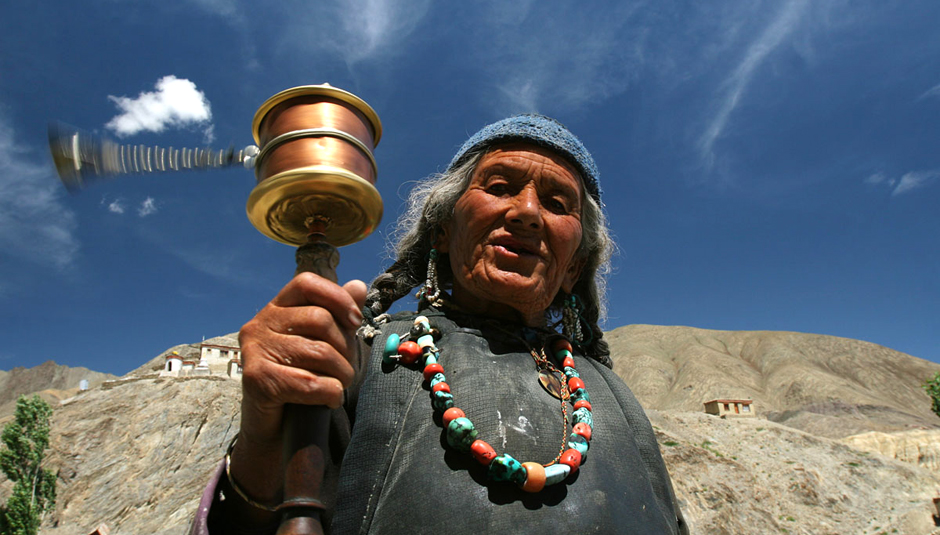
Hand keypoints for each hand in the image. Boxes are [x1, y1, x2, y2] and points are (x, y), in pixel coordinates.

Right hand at [230, 273, 365, 505]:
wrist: (272, 429)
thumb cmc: (299, 381)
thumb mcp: (321, 343)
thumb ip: (336, 315)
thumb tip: (358, 286)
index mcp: (276, 309)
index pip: (307, 283)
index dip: (337, 298)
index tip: (355, 321)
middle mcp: (260, 324)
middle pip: (320, 319)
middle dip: (345, 347)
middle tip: (345, 368)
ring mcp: (255, 351)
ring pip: (320, 352)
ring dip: (341, 374)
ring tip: (338, 385)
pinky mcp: (257, 379)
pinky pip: (311, 382)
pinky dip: (330, 394)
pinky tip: (329, 399)